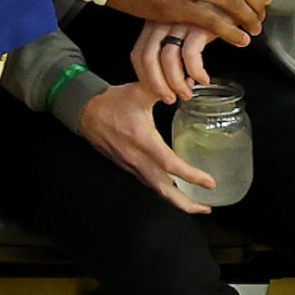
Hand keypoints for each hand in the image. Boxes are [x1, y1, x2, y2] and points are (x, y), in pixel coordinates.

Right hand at [74, 80, 214, 213]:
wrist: (85, 112)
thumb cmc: (111, 103)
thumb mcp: (138, 91)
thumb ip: (164, 88)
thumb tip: (191, 85)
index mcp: (143, 140)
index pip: (170, 164)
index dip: (191, 176)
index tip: (209, 182)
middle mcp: (137, 159)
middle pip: (163, 189)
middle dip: (185, 203)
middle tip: (206, 209)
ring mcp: (131, 166)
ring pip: (156, 190)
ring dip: (176, 200)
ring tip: (196, 205)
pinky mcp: (128, 167)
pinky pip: (149, 184)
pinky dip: (165, 191)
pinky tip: (175, 190)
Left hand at [129, 19, 241, 104]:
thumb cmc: (212, 8)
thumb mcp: (185, 23)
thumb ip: (173, 42)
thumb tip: (170, 76)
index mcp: (155, 19)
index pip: (138, 52)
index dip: (146, 77)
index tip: (156, 91)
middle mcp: (164, 18)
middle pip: (147, 58)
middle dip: (157, 84)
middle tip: (170, 99)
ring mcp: (181, 19)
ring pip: (167, 59)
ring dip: (176, 83)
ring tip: (188, 93)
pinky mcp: (201, 22)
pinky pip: (191, 55)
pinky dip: (196, 72)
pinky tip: (204, 79)